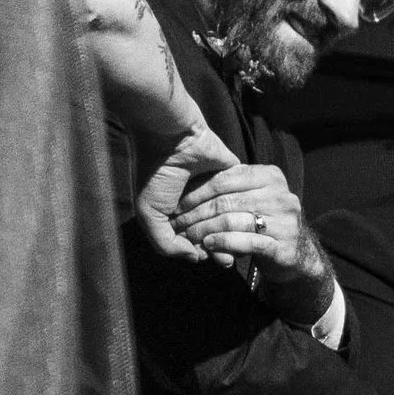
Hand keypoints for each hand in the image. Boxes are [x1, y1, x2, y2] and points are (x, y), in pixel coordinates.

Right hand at [130, 126, 238, 260]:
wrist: (171, 136)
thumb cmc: (155, 173)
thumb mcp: (149, 213)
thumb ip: (166, 242)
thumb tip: (193, 258)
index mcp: (176, 212)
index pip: (196, 240)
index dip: (202, 251)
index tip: (206, 257)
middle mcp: (198, 203)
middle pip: (217, 233)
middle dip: (221, 248)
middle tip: (225, 258)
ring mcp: (217, 190)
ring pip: (232, 219)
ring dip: (233, 233)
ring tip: (233, 239)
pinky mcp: (235, 177)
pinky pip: (244, 198)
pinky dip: (242, 209)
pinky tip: (242, 218)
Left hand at [170, 164, 327, 301]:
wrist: (298, 252)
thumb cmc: (266, 221)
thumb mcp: (252, 197)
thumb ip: (231, 188)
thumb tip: (187, 186)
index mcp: (272, 177)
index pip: (227, 179)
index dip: (198, 191)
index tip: (178, 203)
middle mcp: (282, 197)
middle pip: (227, 201)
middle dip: (197, 213)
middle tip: (178, 223)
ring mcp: (286, 222)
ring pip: (234, 221)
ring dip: (205, 230)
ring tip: (189, 235)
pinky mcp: (284, 247)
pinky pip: (247, 242)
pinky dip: (223, 243)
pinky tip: (209, 245)